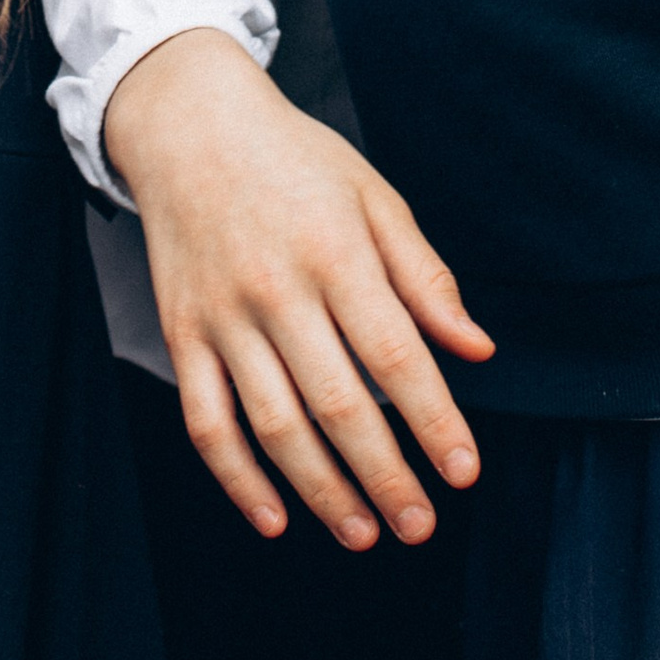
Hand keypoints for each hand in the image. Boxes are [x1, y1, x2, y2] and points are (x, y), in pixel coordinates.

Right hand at [105, 29, 491, 551]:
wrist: (190, 126)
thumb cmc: (296, 161)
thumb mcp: (373, 196)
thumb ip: (425, 276)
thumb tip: (477, 349)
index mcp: (336, 250)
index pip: (395, 352)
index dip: (432, 419)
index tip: (464, 471)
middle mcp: (277, 287)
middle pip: (338, 402)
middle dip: (385, 475)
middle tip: (420, 525)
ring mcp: (223, 315)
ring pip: (274, 424)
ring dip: (322, 491)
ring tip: (363, 533)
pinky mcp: (182, 333)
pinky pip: (206, 421)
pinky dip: (238, 479)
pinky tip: (275, 516)